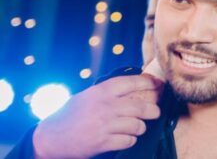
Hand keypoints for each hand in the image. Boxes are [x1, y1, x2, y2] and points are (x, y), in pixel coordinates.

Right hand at [33, 74, 161, 158]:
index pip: (132, 82)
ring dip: (141, 127)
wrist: (50, 138)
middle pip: (140, 106)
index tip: (159, 85)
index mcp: (100, 91)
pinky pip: (128, 140)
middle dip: (153, 110)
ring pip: (137, 125)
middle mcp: (104, 106)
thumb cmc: (70, 115)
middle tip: (156, 112)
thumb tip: (135, 88)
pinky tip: (127, 138)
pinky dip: (131, 140)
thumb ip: (108, 93)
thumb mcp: (87, 96)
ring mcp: (104, 125)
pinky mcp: (102, 142)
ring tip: (139, 127)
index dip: (149, 83)